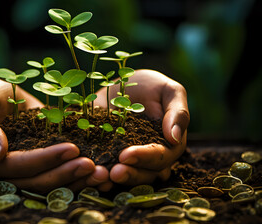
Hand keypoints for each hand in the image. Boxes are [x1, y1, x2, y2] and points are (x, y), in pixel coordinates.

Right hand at [0, 77, 108, 191]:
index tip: (72, 149)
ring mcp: (23, 171)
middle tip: (93, 165)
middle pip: (36, 181)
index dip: (45, 160)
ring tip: (101, 173)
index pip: (18, 166)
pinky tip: (97, 172)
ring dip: (75, 180)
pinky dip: (76, 176)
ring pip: (49, 184)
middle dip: (65, 174)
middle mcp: (5, 172)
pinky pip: (57, 175)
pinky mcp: (39, 164)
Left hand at [95, 69, 189, 185]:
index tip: (127, 155)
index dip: (146, 158)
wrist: (123, 85)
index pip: (161, 157)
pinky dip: (96, 173)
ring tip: (98, 176)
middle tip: (113, 172)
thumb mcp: (169, 91)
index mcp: (167, 145)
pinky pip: (104, 168)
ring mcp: (127, 159)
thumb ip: (178, 112)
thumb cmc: (151, 87)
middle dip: (129, 175)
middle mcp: (148, 157)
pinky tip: (86, 172)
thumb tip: (174, 138)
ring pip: (125, 176)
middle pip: (144, 174)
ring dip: (112, 179)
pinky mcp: (107, 155)